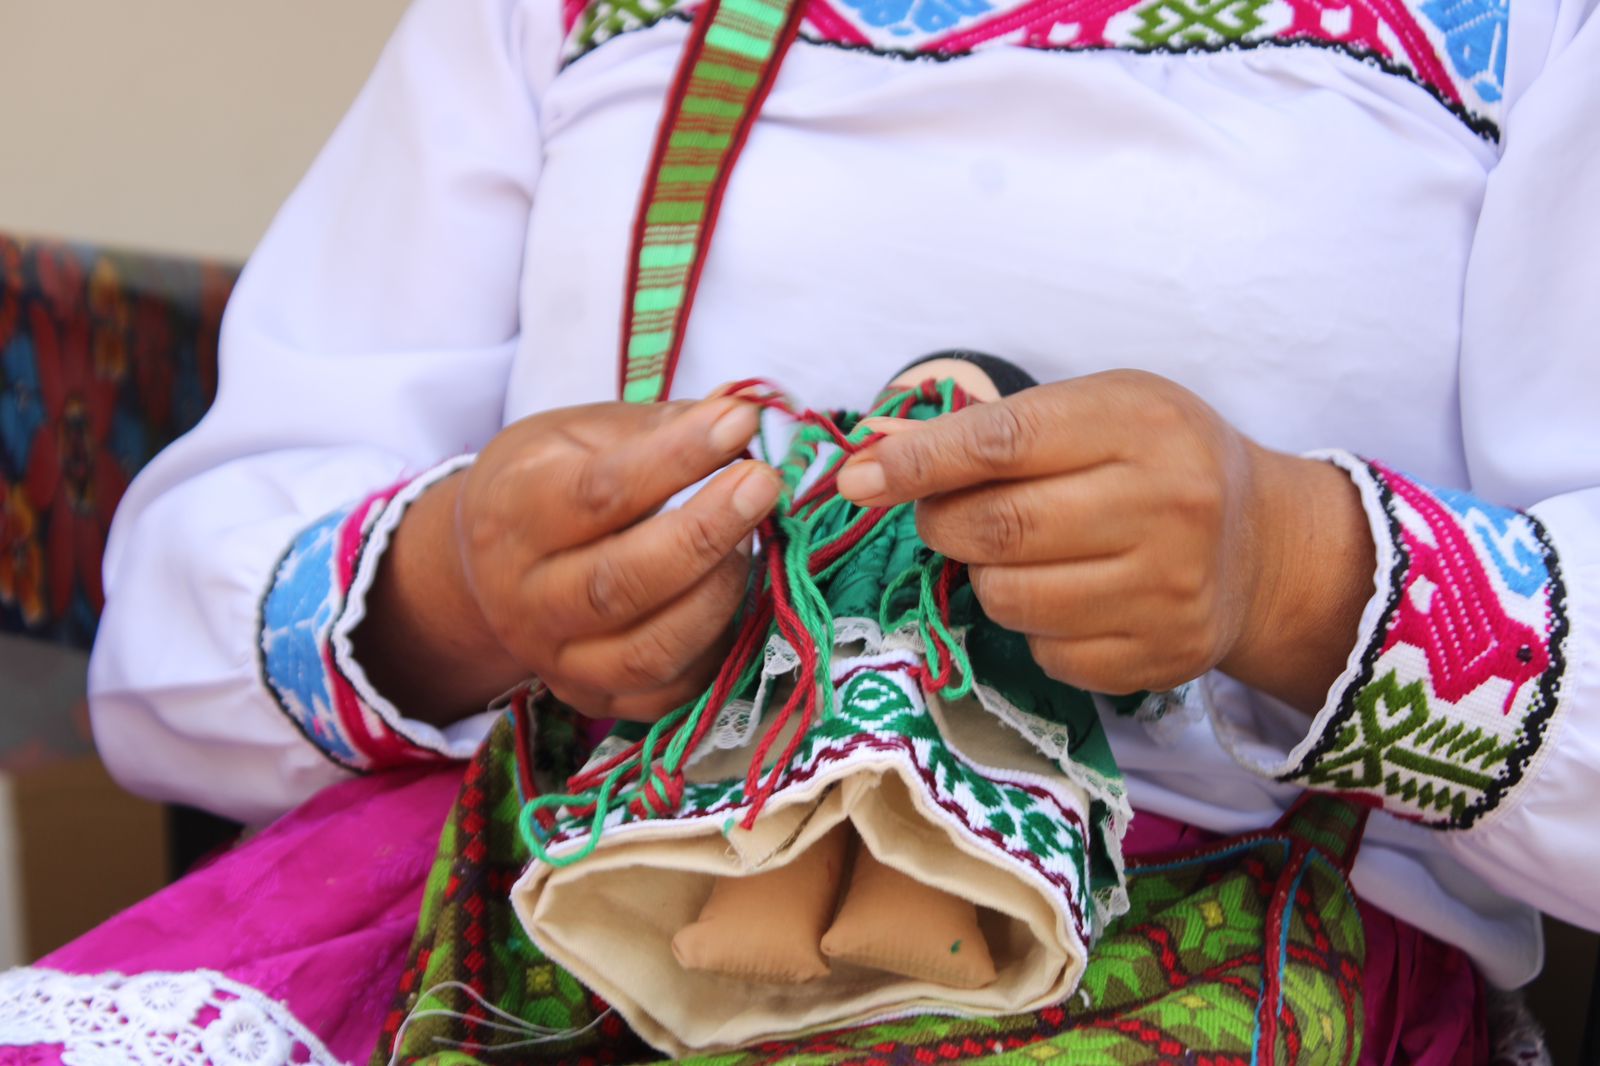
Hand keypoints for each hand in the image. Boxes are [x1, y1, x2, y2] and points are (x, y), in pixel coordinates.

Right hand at [356, 395, 780, 723]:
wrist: (489, 562)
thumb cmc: (550, 479)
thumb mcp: (581, 433)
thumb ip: (659, 427)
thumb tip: (741, 417)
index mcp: (512, 513)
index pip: (599, 493)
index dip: (677, 458)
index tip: (739, 423)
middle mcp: (523, 598)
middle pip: (618, 583)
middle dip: (705, 533)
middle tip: (764, 484)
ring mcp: (556, 659)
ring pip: (647, 652)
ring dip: (718, 595)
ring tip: (750, 542)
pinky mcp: (593, 698)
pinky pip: (668, 693)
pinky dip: (716, 648)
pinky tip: (739, 597)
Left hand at [836, 370, 1373, 709]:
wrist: (1264, 546)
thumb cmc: (1158, 461)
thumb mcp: (1094, 412)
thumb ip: (990, 429)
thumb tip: (873, 450)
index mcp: (1140, 423)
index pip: (1004, 442)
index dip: (919, 461)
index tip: (858, 476)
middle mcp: (1166, 505)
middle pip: (999, 527)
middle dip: (941, 523)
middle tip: (940, 515)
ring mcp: (1169, 589)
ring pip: (1011, 598)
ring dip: (985, 578)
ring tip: (1017, 553)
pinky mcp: (1162, 655)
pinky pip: (1045, 653)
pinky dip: (1032, 626)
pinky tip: (1067, 595)